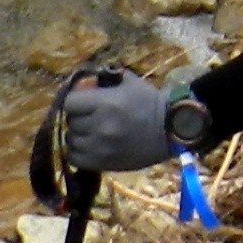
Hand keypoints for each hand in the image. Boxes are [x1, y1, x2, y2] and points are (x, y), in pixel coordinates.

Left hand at [30, 65, 175, 208]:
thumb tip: (85, 81)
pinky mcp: (103, 163)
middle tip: (90, 117)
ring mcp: (100, 147)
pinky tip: (90, 146)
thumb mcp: (130, 83)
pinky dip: (79, 152)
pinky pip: (75, 158)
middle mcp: (100, 126)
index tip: (83, 102)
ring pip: (71, 140)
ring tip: (91, 132)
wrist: (172, 130)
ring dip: (79, 135)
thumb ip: (106, 79)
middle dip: (79, 118)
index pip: (69, 103)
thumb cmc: (152, 103)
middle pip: (71, 122)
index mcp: (106, 103)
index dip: (75, 101)